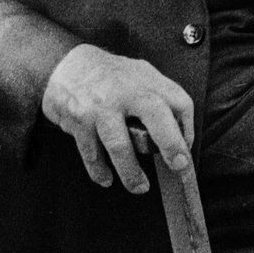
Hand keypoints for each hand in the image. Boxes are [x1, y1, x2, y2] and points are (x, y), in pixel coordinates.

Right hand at [42, 44, 194, 194]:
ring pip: (120, 145)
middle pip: (157, 116)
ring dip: (132, 172)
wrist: (65, 65)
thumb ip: (161, 99)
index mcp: (146, 81)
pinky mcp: (80, 121)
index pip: (180, 102)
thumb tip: (181, 136)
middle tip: (178, 167)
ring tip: (140, 186)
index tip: (185, 151)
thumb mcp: (140, 75)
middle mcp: (125, 92)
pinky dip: (100, 171)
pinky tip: (106, 177)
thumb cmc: (108, 75)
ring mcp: (101, 107)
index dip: (188, 131)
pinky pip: (92, 154)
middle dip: (171, 144)